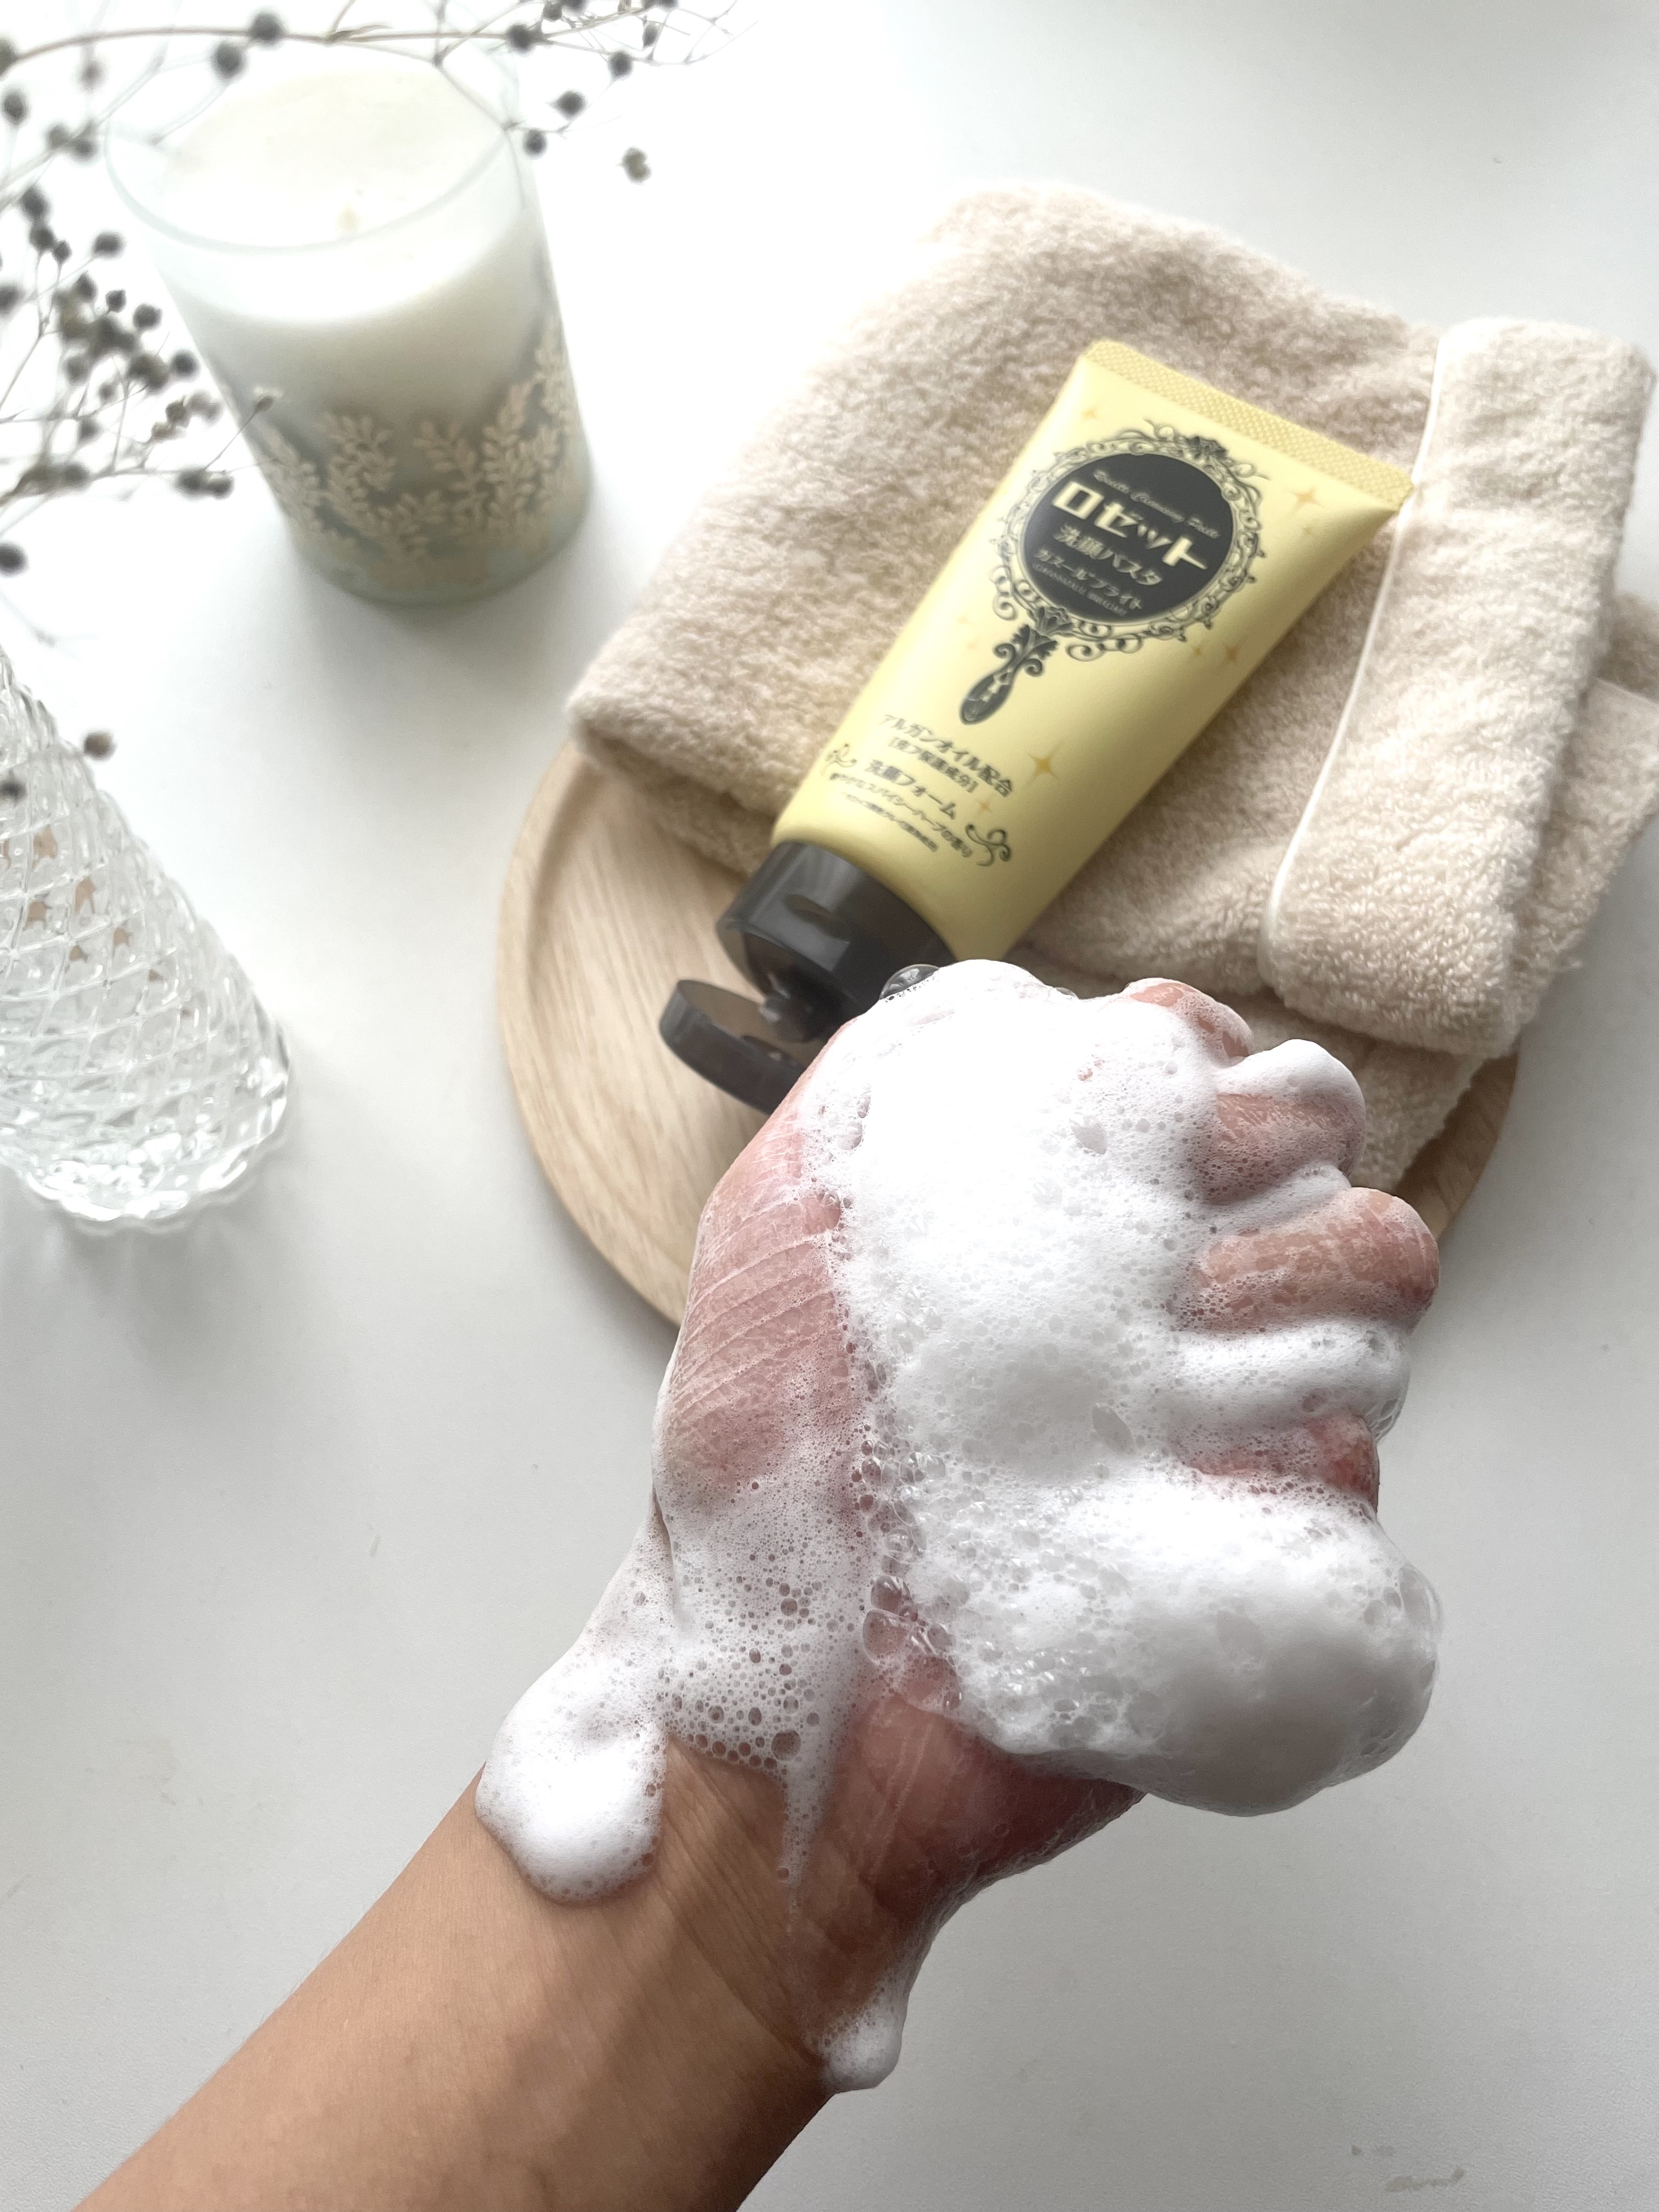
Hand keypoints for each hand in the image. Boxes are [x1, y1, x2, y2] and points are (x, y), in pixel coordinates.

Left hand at [647, 972, 1436, 2078]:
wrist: (790, 1711)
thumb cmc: (757, 1473)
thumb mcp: (772, 1233)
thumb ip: (872, 1092)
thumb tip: (991, 1003)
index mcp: (1060, 1219)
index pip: (1202, 1072)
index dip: (1206, 1060)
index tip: (1168, 1094)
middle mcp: (1155, 1305)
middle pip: (1318, 1161)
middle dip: (1278, 1165)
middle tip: (1180, 1234)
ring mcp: (1216, 1421)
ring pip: (1371, 1288)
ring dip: (1302, 1293)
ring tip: (1174, 1363)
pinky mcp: (1255, 1543)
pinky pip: (1349, 1458)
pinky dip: (1291, 1447)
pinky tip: (1178, 1478)